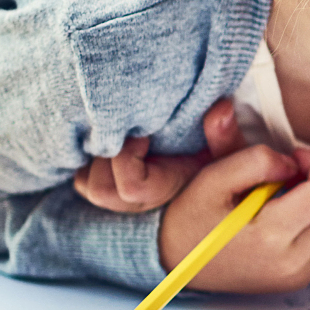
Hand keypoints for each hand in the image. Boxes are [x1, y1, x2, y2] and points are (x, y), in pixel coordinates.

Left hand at [73, 98, 243, 212]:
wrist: (208, 182)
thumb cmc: (216, 163)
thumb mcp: (229, 152)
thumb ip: (226, 135)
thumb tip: (220, 108)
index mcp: (164, 191)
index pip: (132, 187)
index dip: (128, 157)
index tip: (143, 135)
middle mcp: (137, 202)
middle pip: (100, 189)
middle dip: (107, 156)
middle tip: (124, 134)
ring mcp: (118, 200)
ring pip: (86, 183)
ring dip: (96, 158)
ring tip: (117, 138)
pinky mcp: (103, 192)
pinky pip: (80, 179)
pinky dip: (88, 160)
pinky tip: (109, 144)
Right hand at [158, 143, 309, 292]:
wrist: (175, 261)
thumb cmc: (192, 217)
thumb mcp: (211, 178)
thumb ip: (254, 160)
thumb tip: (292, 162)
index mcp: (270, 236)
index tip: (294, 157)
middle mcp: (291, 262)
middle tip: (291, 172)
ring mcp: (298, 274)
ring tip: (290, 194)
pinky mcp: (299, 279)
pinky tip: (291, 215)